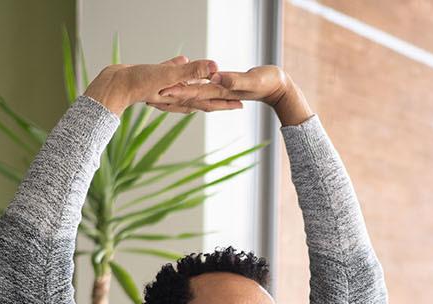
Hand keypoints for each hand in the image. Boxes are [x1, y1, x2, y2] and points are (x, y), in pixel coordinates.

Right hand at [83, 56, 242, 114]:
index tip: (242, 104)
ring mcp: (163, 90)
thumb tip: (216, 68)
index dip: (225, 103)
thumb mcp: (167, 76)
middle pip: (202, 98)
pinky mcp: (152, 79)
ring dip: (200, 87)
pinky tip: (181, 59)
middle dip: (219, 100)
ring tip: (210, 84)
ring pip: (187, 88)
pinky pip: (170, 74)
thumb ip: (192, 72)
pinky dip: (178, 68)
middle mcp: (174, 97)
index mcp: (181, 97)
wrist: (112, 85)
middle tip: (236, 102)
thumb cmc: (138, 83)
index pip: (209, 101)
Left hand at [159, 65, 312, 125]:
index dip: (179, 90)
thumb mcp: (253, 80)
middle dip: (172, 95)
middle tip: (152, 95)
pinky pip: (203, 90)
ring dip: (178, 95)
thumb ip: (235, 80)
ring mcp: (220, 91)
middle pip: (190, 95)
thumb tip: (217, 78)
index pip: (196, 91)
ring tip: (159, 94)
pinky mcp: (224, 87)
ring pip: (194, 93)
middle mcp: (218, 92)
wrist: (281, 87)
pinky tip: (183, 88)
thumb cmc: (271, 82)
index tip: (162, 90)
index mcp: (222, 89)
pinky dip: (191, 89)